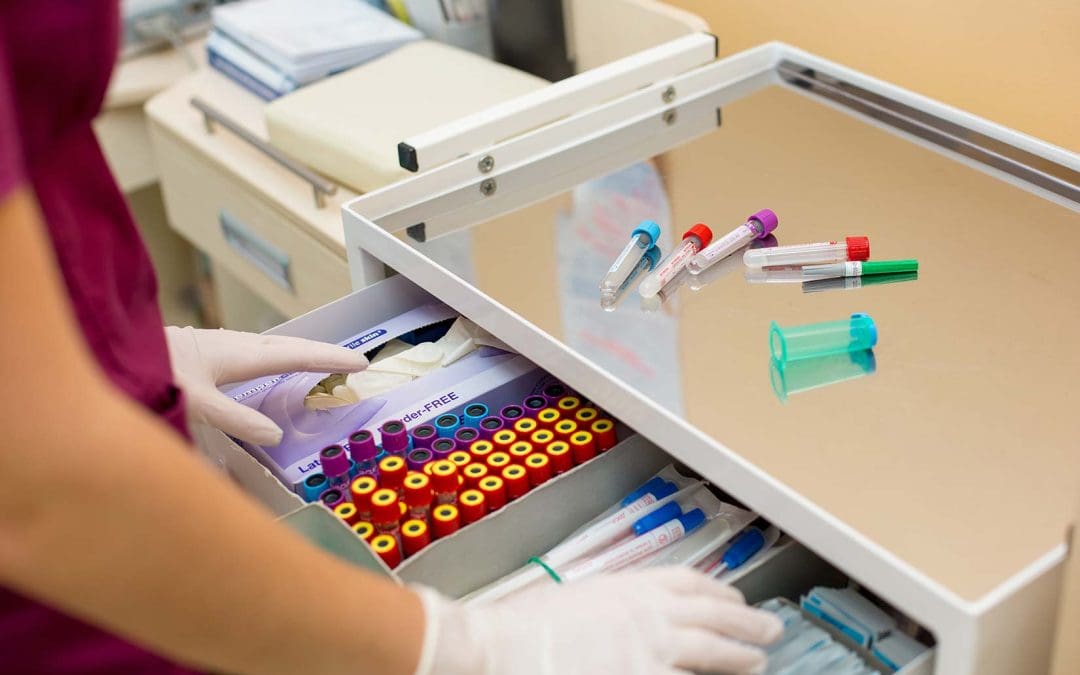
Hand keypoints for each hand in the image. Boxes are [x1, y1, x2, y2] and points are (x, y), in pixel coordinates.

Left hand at [165, 326, 367, 444]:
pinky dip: (272, 363)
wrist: (104, 350)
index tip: (361, 363)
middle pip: (287, 346)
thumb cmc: (147, 373)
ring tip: (317, 366)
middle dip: (320, 354)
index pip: (295, 355)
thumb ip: (236, 420)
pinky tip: (262, 374)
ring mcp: (217, 348)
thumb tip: (275, 434)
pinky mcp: (203, 355)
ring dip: (296, 356)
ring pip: (268, 349)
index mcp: (236, 353)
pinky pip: (251, 356)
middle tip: (352, 363)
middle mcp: (231, 346)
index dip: (329, 360)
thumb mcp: (195, 402)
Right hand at [414, 567, 783, 674]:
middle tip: (770, 630)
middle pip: (714, 618)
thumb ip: (611, 607)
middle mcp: (650, 616)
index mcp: (630, 588)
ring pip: (713, 655)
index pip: (689, 583)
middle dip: (746, 624)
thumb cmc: (524, 626)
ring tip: (759, 662)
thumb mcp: (577, 600)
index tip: (734, 597)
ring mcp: (651, 654)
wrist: (499, 648)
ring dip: (741, 657)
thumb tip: (625, 620)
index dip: (719, 591)